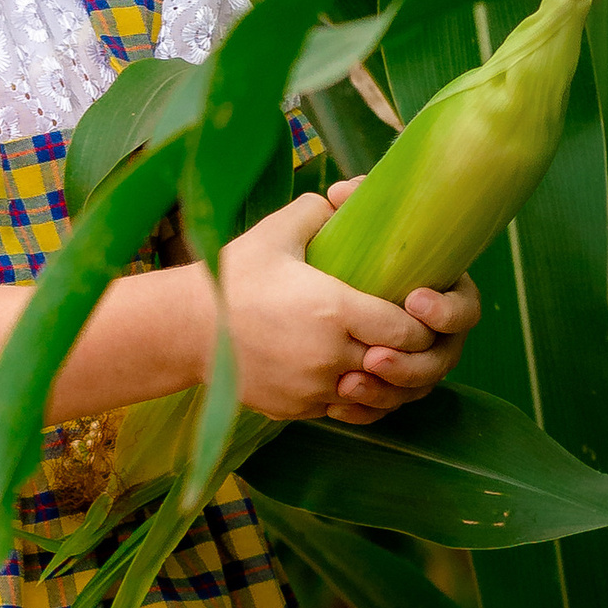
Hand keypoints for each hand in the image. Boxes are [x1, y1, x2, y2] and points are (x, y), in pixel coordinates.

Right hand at [217, 186, 480, 426]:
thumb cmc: (233, 274)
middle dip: (414, 353)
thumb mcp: (277, 231)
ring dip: (390, 381)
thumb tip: (351, 196)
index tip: (420, 311)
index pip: (408, 330)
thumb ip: (321, 211)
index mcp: (335, 310)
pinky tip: (358, 377)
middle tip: (416, 335)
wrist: (185, 328)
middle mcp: (331, 357)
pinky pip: (344, 411)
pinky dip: (358, 397)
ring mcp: (314, 389)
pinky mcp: (297, 409)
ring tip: (391, 358)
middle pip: (399, 366)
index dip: (423, 324)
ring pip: (376, 396)